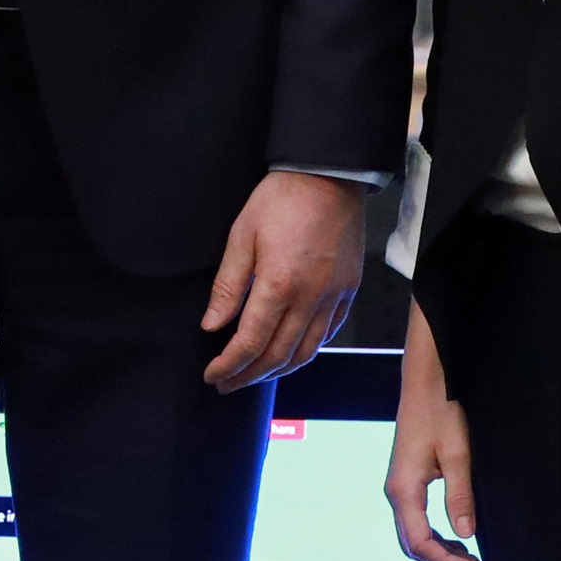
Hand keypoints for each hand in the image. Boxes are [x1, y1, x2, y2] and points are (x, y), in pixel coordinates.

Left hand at [201, 170, 367, 391]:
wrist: (329, 176)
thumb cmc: (282, 199)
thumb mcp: (242, 235)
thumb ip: (228, 285)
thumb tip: (212, 324)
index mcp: (279, 285)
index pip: (250, 342)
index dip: (229, 364)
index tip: (212, 374)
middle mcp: (310, 298)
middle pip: (278, 355)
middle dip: (249, 376)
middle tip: (227, 384)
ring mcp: (334, 297)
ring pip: (307, 352)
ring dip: (279, 370)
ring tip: (256, 376)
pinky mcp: (348, 291)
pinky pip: (329, 333)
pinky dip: (308, 351)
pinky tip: (292, 352)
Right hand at [383, 307, 486, 560]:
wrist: (427, 379)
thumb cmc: (441, 409)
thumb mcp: (457, 453)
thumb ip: (460, 495)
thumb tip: (467, 534)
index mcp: (404, 488)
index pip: (421, 543)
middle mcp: (397, 491)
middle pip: (414, 544)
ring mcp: (401, 485)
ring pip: (415, 534)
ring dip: (442, 551)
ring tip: (474, 560)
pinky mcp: (409, 478)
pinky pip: (419, 518)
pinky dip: (438, 535)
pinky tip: (460, 536)